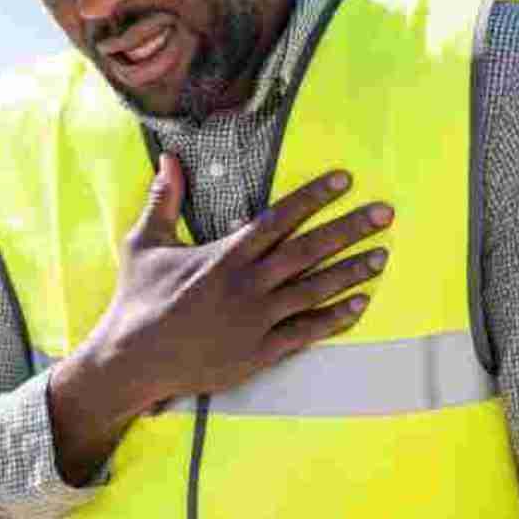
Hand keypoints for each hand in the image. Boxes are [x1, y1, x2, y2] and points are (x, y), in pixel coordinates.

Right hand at [48, 161, 393, 481]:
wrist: (134, 360)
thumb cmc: (138, 300)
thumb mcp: (144, 244)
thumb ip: (164, 200)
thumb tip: (170, 158)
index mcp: (225, 255)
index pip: (280, 218)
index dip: (314, 196)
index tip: (345, 180)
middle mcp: (248, 284)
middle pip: (309, 251)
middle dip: (350, 229)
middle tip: (385, 214)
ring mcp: (257, 320)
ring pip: (315, 290)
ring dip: (351, 272)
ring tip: (381, 256)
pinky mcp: (259, 352)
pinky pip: (306, 332)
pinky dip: (335, 319)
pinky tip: (360, 304)